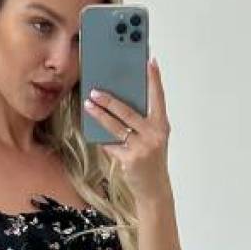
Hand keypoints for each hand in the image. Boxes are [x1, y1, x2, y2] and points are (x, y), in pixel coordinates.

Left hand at [84, 54, 170, 201]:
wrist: (154, 188)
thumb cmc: (151, 159)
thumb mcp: (152, 138)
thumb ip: (141, 122)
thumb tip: (118, 102)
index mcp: (162, 125)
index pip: (158, 97)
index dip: (154, 79)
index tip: (149, 61)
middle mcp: (154, 134)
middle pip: (129, 112)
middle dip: (110, 100)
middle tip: (95, 90)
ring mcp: (143, 147)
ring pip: (116, 126)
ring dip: (100, 115)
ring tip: (88, 104)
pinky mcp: (130, 159)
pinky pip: (111, 144)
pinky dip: (101, 138)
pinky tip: (91, 130)